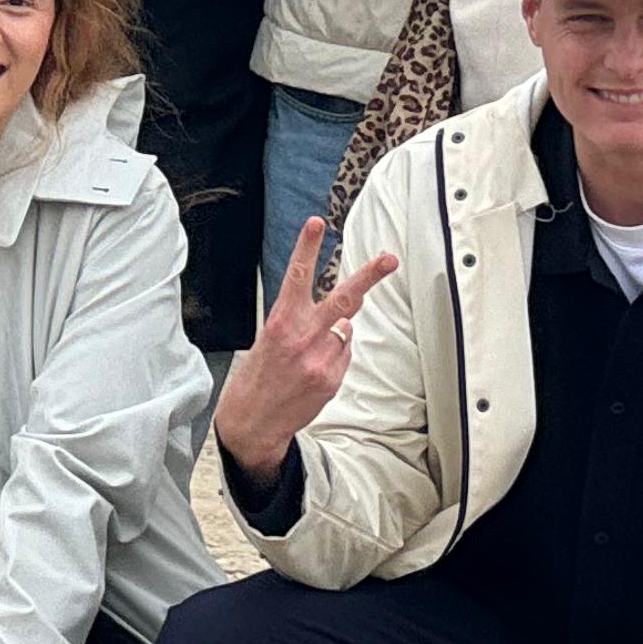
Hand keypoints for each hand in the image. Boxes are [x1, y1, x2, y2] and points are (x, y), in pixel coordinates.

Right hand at [213, 218, 398, 492]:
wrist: (252, 421)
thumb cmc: (258, 375)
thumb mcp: (269, 339)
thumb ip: (303, 321)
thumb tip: (345, 317)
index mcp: (280, 322)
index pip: (296, 277)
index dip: (307, 248)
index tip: (317, 223)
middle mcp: (302, 337)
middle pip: (343, 299)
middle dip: (369, 276)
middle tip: (389, 258)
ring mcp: (320, 360)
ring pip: (345, 330)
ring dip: (335, 334)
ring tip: (308, 353)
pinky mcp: (331, 379)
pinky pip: (344, 355)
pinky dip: (335, 357)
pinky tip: (313, 371)